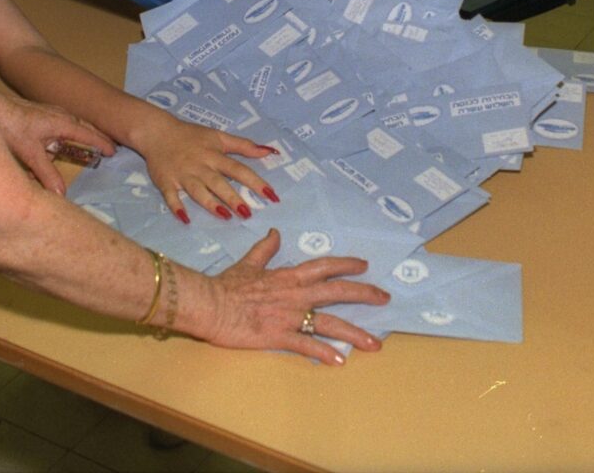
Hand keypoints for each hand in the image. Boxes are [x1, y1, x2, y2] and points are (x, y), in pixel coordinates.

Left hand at [0, 84, 114, 194]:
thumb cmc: (11, 125)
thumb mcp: (30, 153)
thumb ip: (46, 174)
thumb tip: (62, 194)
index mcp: (62, 122)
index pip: (88, 134)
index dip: (102, 143)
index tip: (113, 152)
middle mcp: (59, 115)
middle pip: (83, 127)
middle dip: (94, 137)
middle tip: (106, 148)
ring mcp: (48, 112)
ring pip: (69, 126)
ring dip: (76, 136)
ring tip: (82, 148)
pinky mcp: (37, 114)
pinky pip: (57, 126)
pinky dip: (61, 136)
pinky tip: (50, 148)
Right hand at [126, 109, 277, 223]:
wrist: (157, 132)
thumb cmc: (191, 136)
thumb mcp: (218, 137)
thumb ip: (244, 146)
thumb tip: (270, 151)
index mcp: (214, 155)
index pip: (238, 169)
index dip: (256, 182)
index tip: (272, 196)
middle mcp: (200, 166)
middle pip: (219, 183)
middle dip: (233, 197)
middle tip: (248, 213)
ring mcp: (182, 175)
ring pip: (197, 190)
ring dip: (210, 203)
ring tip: (225, 216)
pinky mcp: (166, 182)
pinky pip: (171, 196)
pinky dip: (177, 207)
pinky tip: (185, 219)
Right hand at [198, 230, 387, 364]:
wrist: (209, 303)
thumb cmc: (226, 285)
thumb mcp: (248, 263)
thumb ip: (264, 250)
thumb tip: (275, 232)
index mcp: (288, 276)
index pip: (324, 267)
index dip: (346, 265)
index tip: (364, 265)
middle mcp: (295, 294)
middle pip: (337, 292)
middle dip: (364, 294)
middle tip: (385, 298)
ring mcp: (290, 316)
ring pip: (330, 323)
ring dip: (355, 333)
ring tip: (375, 344)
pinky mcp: (279, 336)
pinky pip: (307, 345)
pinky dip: (324, 353)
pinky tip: (340, 361)